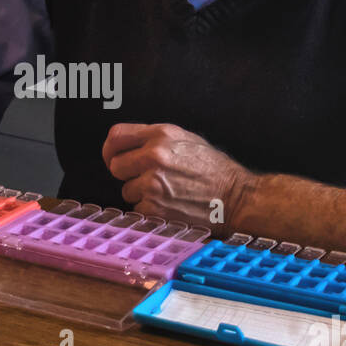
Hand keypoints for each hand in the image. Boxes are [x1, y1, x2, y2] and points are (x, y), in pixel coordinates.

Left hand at [102, 123, 251, 229]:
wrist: (235, 197)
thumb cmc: (213, 170)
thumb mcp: (186, 140)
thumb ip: (155, 139)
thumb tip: (128, 145)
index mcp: (161, 135)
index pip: (116, 136)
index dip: (110, 149)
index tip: (113, 157)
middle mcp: (154, 156)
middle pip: (115, 165)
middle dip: (127, 174)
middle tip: (145, 179)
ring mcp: (153, 183)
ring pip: (126, 190)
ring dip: (140, 194)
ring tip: (166, 192)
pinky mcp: (154, 207)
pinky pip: (137, 209)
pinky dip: (150, 210)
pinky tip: (170, 205)